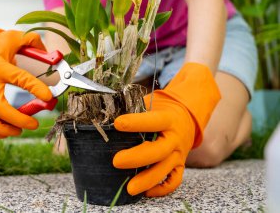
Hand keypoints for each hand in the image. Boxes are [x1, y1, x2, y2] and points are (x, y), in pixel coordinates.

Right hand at [0, 30, 51, 137]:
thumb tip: (52, 55)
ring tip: (19, 130)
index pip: (19, 79)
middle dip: (17, 119)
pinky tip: (8, 131)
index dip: (35, 88)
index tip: (48, 96)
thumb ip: (33, 42)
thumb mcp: (14, 37)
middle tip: (34, 124)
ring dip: (3, 129)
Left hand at [113, 63, 220, 196]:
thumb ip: (135, 108)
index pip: (153, 121)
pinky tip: (146, 191)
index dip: (135, 123)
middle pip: (158, 151)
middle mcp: (175, 138)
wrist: (187, 117)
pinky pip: (174, 181)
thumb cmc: (161, 109)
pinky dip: (161, 189)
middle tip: (116, 161)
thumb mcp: (152, 103)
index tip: (117, 124)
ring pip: (164, 170)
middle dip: (136, 158)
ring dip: (146, 180)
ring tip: (129, 188)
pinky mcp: (180, 166)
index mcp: (168, 119)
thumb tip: (109, 114)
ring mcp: (179, 154)